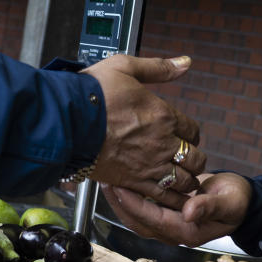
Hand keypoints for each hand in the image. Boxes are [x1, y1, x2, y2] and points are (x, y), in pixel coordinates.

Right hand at [83, 54, 206, 208]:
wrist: (67, 121)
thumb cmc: (92, 93)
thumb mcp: (125, 67)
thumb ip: (158, 68)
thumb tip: (184, 62)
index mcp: (164, 115)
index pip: (193, 130)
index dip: (191, 134)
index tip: (184, 136)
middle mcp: (162, 143)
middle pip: (195, 158)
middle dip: (194, 159)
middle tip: (186, 159)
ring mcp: (149, 165)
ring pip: (183, 181)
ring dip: (185, 180)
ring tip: (181, 179)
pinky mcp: (133, 182)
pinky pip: (163, 197)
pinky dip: (171, 199)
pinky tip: (170, 198)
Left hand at [102, 172, 251, 247]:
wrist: (244, 201)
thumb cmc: (239, 201)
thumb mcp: (228, 202)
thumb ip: (209, 206)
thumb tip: (189, 212)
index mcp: (186, 232)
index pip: (151, 219)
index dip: (133, 204)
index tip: (118, 186)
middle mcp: (174, 232)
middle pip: (137, 221)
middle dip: (119, 202)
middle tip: (105, 178)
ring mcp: (169, 223)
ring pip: (136, 216)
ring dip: (121, 199)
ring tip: (107, 177)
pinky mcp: (167, 213)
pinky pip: (143, 208)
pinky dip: (131, 196)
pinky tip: (122, 179)